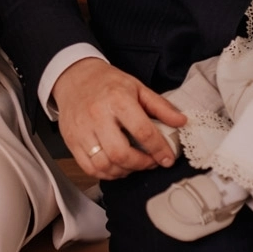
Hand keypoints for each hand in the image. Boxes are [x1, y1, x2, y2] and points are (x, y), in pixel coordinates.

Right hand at [52, 57, 185, 180]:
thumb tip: (181, 121)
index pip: (142, 131)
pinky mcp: (71, 141)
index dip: (158, 149)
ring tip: (134, 164)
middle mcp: (97, 116)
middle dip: (141, 164)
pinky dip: (106, 173)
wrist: (75, 77)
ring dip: (124, 171)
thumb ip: (161, 106)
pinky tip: (116, 167)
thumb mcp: (138, 88)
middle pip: (120, 153)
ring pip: (104, 164)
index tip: (167, 158)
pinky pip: (89, 167)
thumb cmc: (108, 83)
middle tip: (151, 162)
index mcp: (117, 100)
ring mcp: (82, 131)